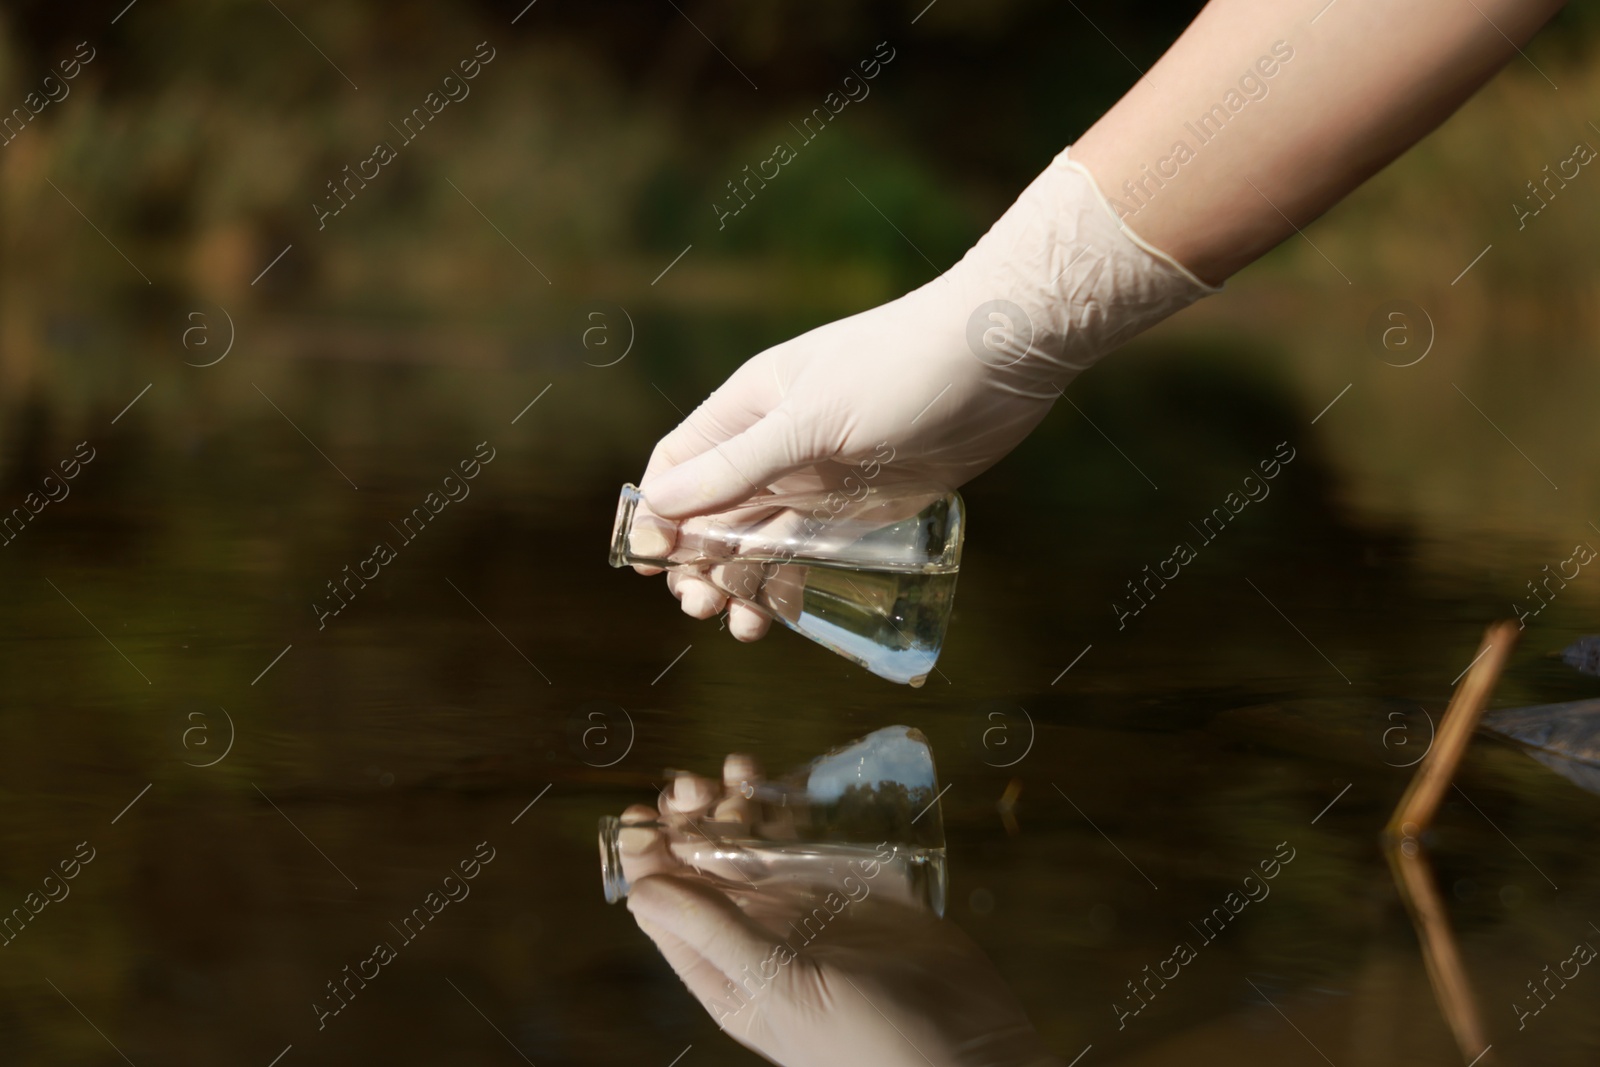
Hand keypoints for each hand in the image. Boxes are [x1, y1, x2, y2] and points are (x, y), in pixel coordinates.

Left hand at [616, 758, 1060, 1066]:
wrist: (973, 1056)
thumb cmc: (869, 1047)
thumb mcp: (781, 992)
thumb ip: (717, 935)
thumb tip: (639, 889)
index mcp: (731, 974)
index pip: (670, 910)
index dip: (650, 861)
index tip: (640, 816)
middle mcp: (765, 935)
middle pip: (710, 864)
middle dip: (694, 819)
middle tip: (693, 783)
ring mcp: (814, 907)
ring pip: (762, 842)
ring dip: (742, 803)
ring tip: (739, 769)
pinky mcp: (862, 884)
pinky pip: (820, 834)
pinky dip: (801, 804)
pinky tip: (788, 779)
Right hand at [636, 149, 1215, 639]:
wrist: (999, 360)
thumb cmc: (899, 370)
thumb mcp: (810, 420)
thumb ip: (737, 467)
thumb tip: (659, 505)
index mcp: (752, 409)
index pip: (681, 465)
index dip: (658, 512)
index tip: (651, 562)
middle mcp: (779, 446)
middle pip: (714, 513)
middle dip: (697, 561)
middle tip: (697, 604)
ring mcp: (822, 479)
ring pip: (761, 540)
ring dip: (740, 582)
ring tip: (739, 624)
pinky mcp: (867, 506)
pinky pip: (814, 553)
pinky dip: (790, 584)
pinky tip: (780, 613)